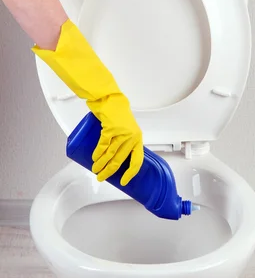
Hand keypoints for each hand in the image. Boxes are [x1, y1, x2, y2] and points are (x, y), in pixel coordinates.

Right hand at [32, 20, 143, 183]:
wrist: (109, 96)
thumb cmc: (115, 113)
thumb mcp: (123, 130)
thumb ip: (121, 141)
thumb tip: (115, 155)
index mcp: (137, 138)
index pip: (137, 160)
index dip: (131, 173)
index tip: (125, 181)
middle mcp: (132, 136)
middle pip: (120, 159)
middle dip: (109, 171)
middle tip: (101, 177)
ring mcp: (123, 132)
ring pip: (110, 154)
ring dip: (101, 164)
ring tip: (95, 170)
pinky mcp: (113, 127)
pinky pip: (104, 144)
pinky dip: (97, 153)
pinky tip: (94, 158)